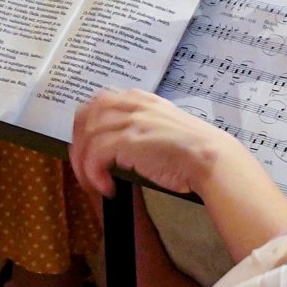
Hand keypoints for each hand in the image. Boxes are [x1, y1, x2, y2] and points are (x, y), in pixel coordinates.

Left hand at [71, 89, 243, 196]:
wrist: (208, 158)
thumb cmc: (189, 151)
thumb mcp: (161, 128)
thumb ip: (140, 128)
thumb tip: (117, 146)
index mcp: (140, 99)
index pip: (99, 102)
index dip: (86, 126)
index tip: (87, 149)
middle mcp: (133, 104)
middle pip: (86, 114)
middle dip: (78, 142)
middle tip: (82, 167)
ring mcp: (131, 120)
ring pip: (88, 137)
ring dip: (83, 164)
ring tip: (92, 183)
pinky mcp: (129, 140)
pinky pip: (96, 155)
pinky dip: (94, 174)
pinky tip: (107, 187)